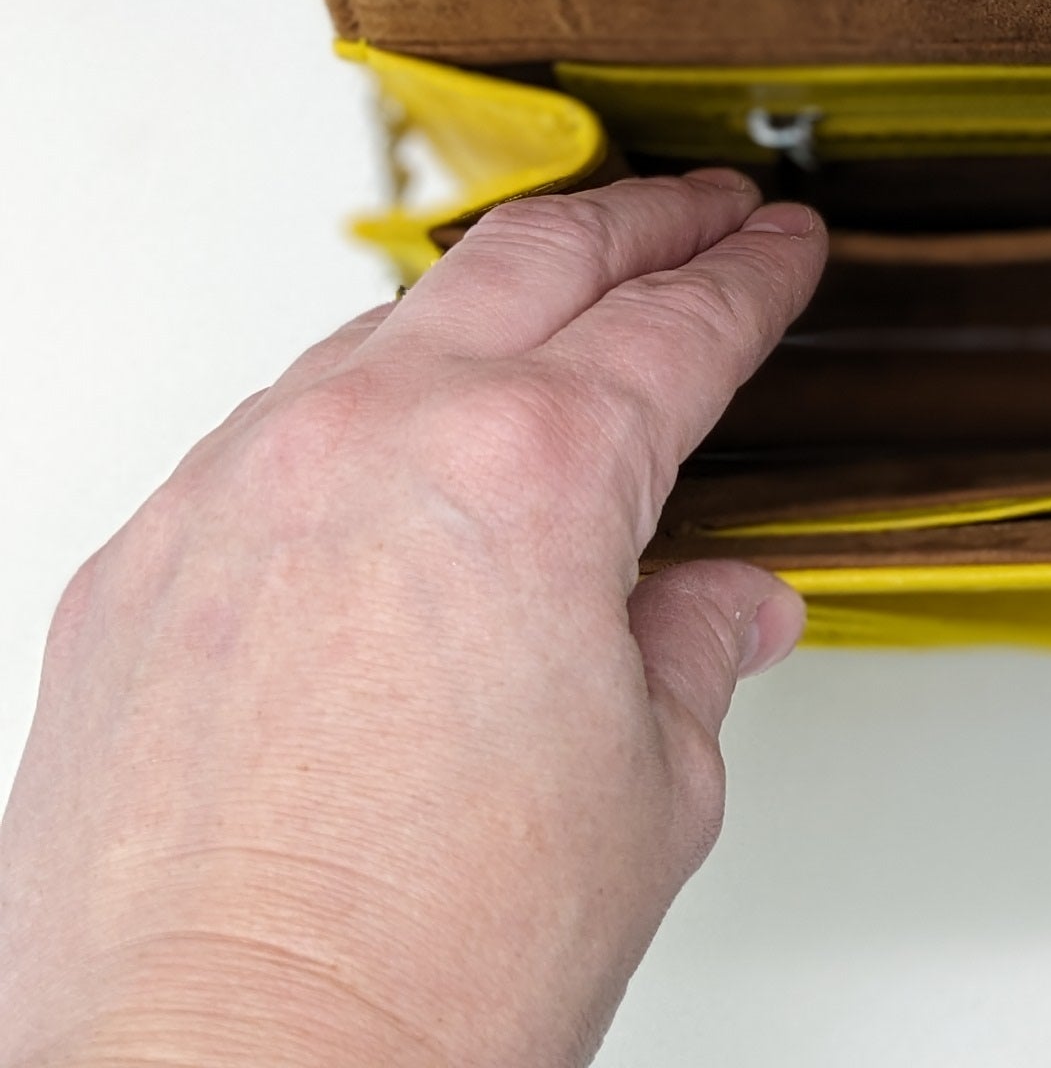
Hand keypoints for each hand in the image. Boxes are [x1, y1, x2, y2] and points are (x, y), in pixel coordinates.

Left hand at [0, 171, 827, 1067]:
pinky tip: (400, 432)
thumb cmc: (426, 963)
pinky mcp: (145, 562)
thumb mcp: (648, 791)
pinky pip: (271, 425)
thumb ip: (690, 655)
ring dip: (493, 295)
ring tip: (556, 297)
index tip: (783, 248)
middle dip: (641, 222)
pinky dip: (362, 397)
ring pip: (389, 321)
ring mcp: (241, 489)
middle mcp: (376, 440)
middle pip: (537, 263)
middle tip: (702, 210)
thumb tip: (723, 611)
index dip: (753, 276)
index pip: (682, 327)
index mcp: (535, 472)